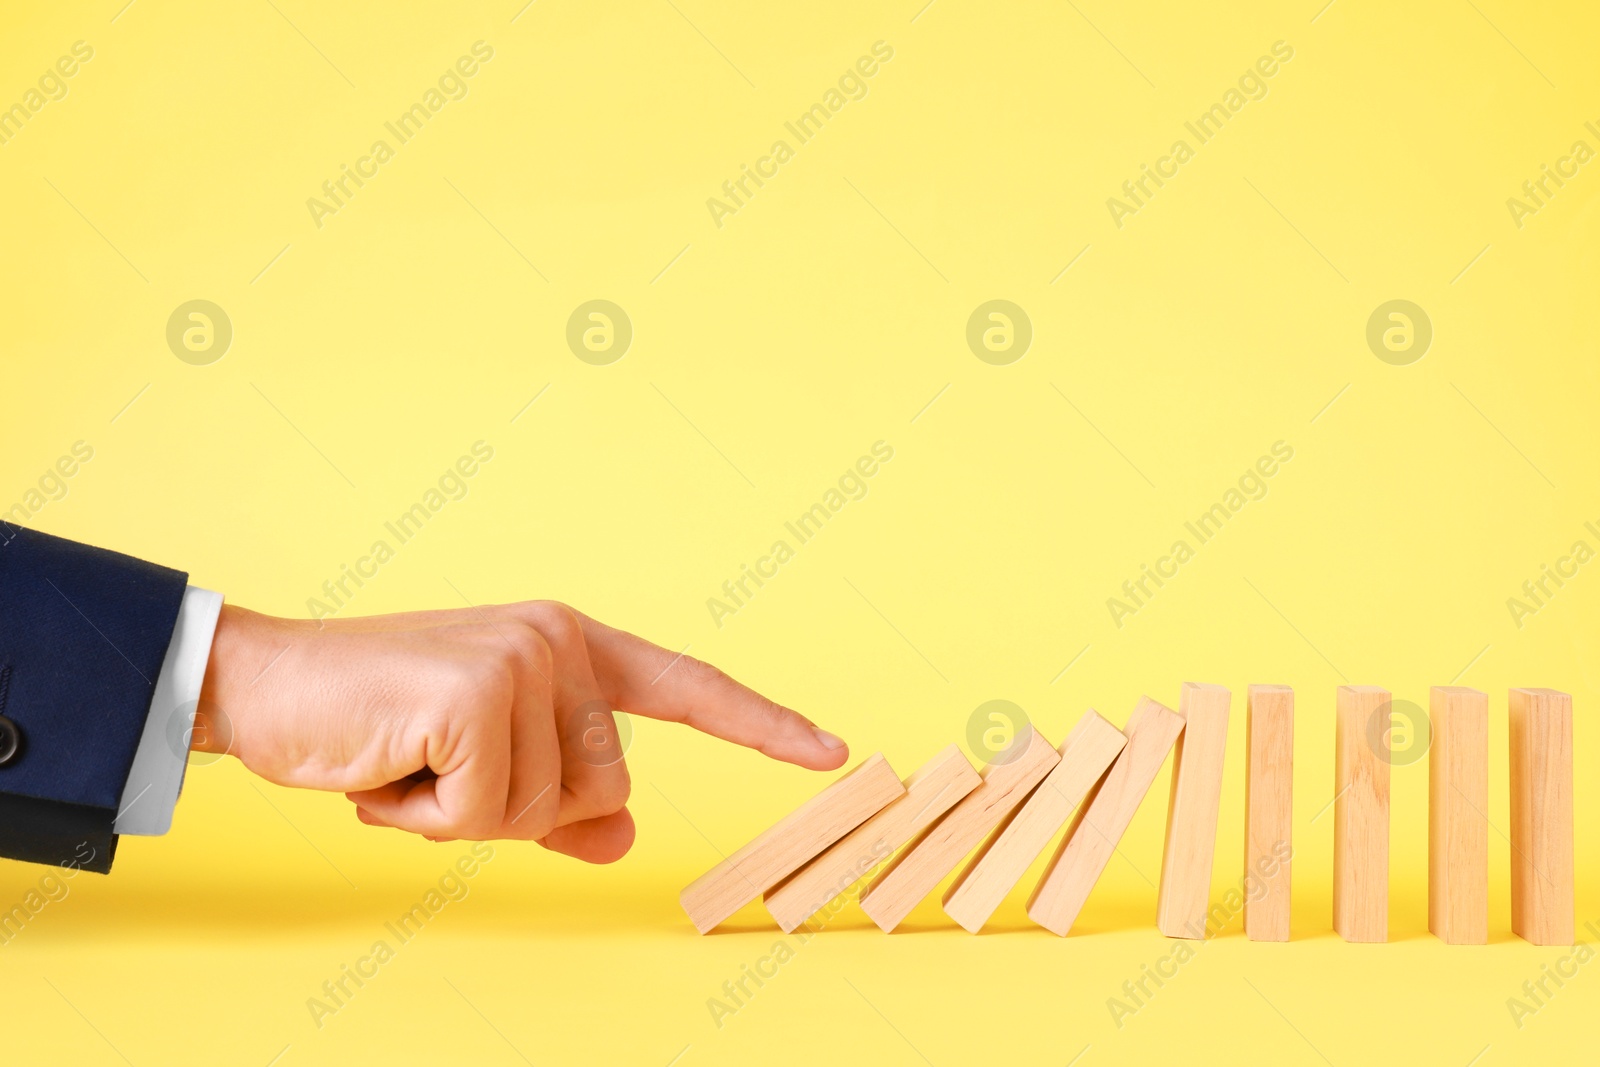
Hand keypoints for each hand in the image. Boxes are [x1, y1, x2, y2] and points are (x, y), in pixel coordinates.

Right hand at [192, 601, 848, 862]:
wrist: (269, 688)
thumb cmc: (381, 727)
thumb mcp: (483, 772)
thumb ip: (561, 802)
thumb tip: (625, 835)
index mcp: (572, 645)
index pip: (687, 687)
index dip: (762, 725)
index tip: (833, 753)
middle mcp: (559, 639)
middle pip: (605, 786)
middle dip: (517, 809)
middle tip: (440, 767)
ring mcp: (523, 657)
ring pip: (547, 808)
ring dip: (467, 814)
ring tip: (411, 762)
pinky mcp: (478, 691)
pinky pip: (490, 815)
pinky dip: (431, 817)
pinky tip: (392, 767)